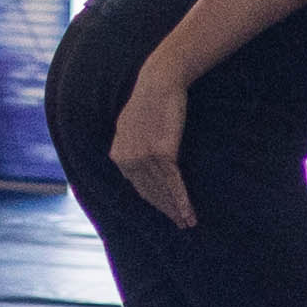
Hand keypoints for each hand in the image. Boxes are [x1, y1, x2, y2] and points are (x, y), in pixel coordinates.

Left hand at [112, 74, 198, 228]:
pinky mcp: (162, 154)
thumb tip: (135, 160)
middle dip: (166, 211)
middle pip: (150, 193)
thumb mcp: (131, 125)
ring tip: (188, 223)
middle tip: (180, 224)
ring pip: (163, 191)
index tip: (166, 211)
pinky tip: (188, 212)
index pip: (138, 187)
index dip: (154, 202)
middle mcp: (128, 160)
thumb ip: (130, 145)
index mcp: (118, 156)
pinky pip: (174, 182)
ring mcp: (144, 158)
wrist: (159, 82)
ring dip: (176, 210)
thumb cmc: (149, 100)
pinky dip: (182, 200)